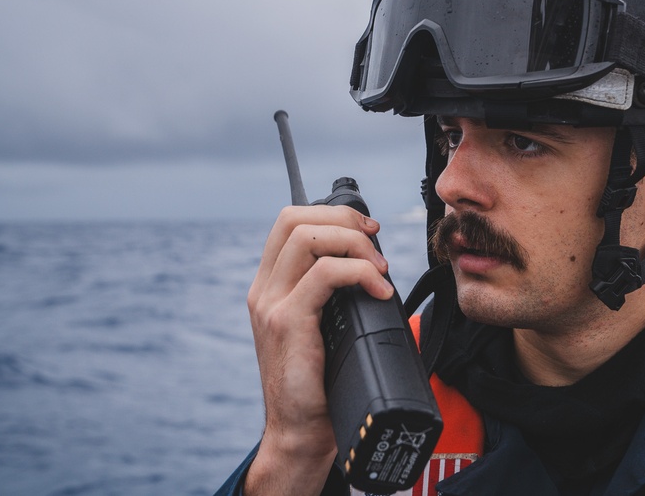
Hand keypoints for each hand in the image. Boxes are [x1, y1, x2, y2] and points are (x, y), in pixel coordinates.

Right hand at [243, 205, 392, 495]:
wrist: (302, 432)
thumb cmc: (322, 381)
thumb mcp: (326, 326)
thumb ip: (335, 294)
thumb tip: (377, 264)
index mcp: (271, 284)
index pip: (290, 221)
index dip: (332, 213)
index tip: (368, 230)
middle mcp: (264, 289)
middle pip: (294, 218)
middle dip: (344, 219)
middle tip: (377, 244)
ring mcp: (271, 304)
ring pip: (307, 237)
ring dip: (355, 243)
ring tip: (380, 269)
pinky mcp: (285, 322)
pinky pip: (323, 274)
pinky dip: (359, 272)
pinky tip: (380, 290)